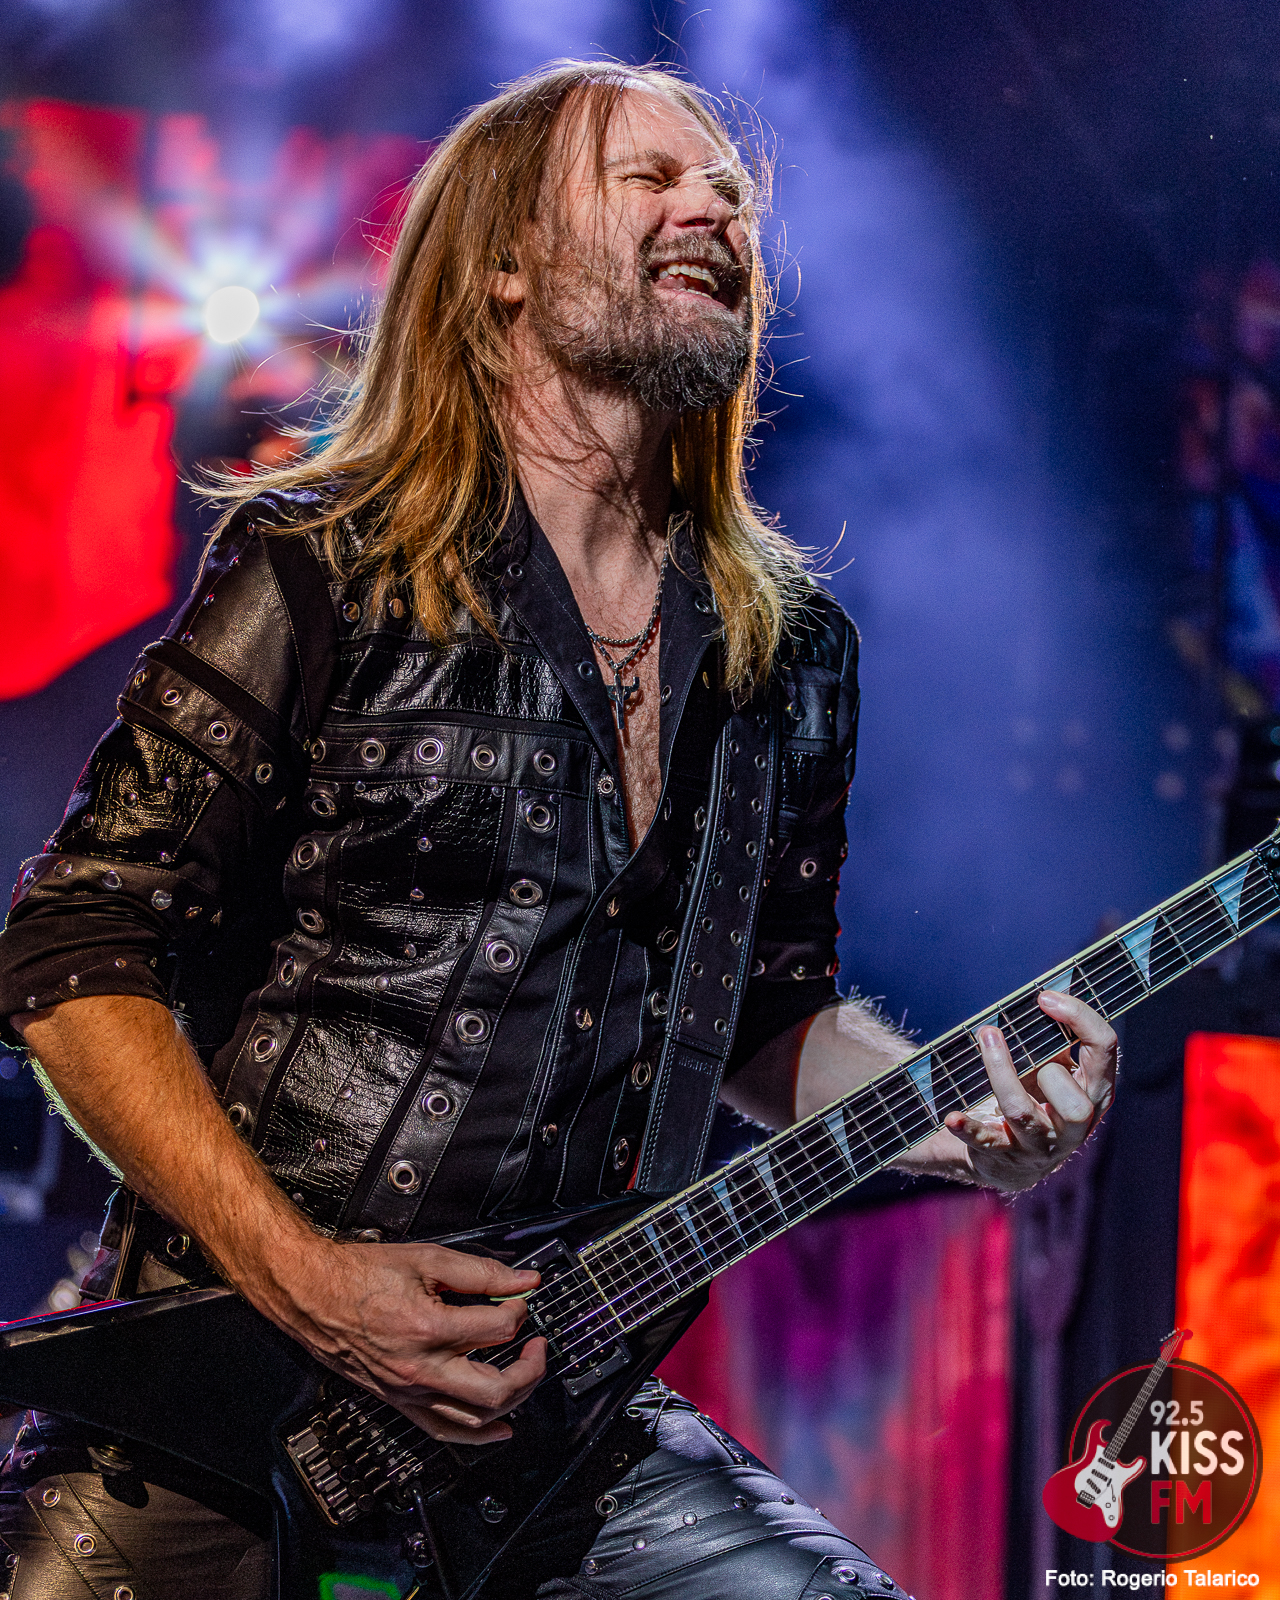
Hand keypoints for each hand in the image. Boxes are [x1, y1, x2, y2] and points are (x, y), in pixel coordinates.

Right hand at [267, 1238, 546, 1444]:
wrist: (312, 1294)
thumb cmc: (359, 1275)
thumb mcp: (426, 1258)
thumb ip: (480, 1271)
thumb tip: (522, 1279)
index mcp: (428, 1328)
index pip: (498, 1328)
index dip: (518, 1308)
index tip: (518, 1296)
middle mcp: (420, 1369)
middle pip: (496, 1388)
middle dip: (530, 1368)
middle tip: (538, 1345)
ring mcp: (408, 1391)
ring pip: (474, 1418)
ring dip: (513, 1401)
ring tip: (526, 1377)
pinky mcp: (398, 1401)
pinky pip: (443, 1430)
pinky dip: (476, 1436)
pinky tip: (499, 1429)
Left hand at [943, 988, 1115, 1191]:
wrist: (1016, 1161)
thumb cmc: (1040, 1098)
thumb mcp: (1057, 1070)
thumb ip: (1057, 1039)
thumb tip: (1044, 996)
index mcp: (1095, 1093)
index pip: (1104, 1051)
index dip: (1080, 1018)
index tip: (1045, 997)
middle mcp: (1074, 1125)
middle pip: (1074, 1104)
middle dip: (1049, 1069)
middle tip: (1024, 1048)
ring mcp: (1039, 1144)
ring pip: (1022, 1113)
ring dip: (1001, 1072)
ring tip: (986, 1035)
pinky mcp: (1003, 1155)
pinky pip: (985, 1141)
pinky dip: (968, 1128)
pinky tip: (952, 1117)